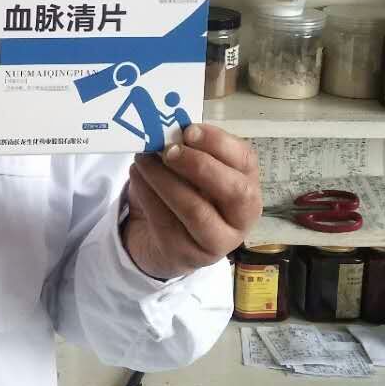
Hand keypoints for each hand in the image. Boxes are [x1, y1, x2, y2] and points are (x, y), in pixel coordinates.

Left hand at [124, 124, 261, 280]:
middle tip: (168, 150)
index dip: (219, 143)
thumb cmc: (183, 195)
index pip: (245, 161)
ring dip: (165, 180)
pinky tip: (136, 178)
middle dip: (200, 166)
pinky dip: (148, 196)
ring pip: (196, 211)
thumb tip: (167, 129)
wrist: (161, 241)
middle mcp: (242, 217)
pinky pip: (166, 223)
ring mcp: (218, 242)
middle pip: (235, 191)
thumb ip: (189, 150)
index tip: (189, 130)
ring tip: (143, 161)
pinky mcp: (187, 256)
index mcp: (248, 186)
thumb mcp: (191, 171)